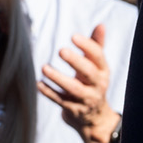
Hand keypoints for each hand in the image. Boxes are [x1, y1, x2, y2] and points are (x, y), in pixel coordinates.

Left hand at [38, 23, 120, 142]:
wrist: (95, 118)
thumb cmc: (92, 83)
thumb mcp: (97, 66)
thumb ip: (96, 46)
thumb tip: (100, 24)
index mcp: (103, 71)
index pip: (98, 56)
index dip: (87, 46)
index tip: (73, 36)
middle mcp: (97, 85)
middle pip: (88, 73)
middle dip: (75, 62)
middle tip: (61, 50)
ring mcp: (86, 100)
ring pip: (73, 89)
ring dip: (58, 78)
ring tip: (44, 68)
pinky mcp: (73, 110)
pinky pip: (60, 101)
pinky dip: (49, 92)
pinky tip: (38, 83)